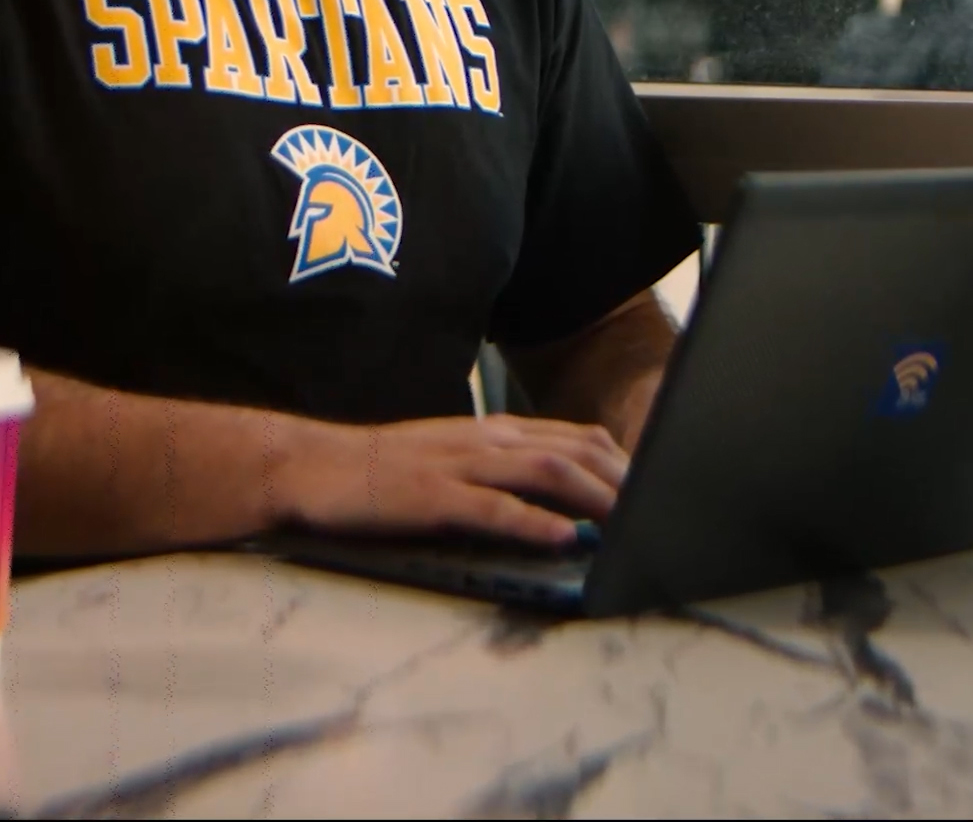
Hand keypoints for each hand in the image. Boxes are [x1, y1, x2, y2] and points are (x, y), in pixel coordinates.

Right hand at [271, 414, 628, 547]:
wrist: (315, 465)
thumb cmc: (383, 471)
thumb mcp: (451, 458)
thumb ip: (499, 470)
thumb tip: (553, 498)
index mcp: (492, 432)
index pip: (573, 436)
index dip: (619, 460)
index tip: (652, 487)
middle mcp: (485, 440)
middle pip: (572, 451)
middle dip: (621, 479)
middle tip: (657, 508)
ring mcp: (460, 465)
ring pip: (544, 471)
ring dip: (594, 496)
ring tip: (630, 521)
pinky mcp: (434, 496)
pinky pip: (493, 508)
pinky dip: (534, 523)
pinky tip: (564, 539)